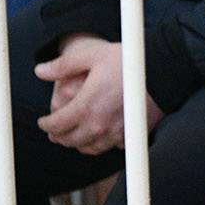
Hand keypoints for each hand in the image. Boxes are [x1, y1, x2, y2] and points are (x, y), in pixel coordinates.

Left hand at [34, 34, 164, 154]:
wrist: (164, 71)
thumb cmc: (129, 61)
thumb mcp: (92, 55)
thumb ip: (63, 65)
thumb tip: (39, 70)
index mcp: (85, 107)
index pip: (56, 125)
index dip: (45, 124)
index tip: (43, 121)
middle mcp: (98, 125)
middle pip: (70, 141)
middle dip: (59, 136)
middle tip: (55, 131)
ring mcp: (116, 133)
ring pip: (89, 148)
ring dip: (78, 144)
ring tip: (75, 136)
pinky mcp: (131, 136)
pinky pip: (111, 147)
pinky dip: (103, 144)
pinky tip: (102, 136)